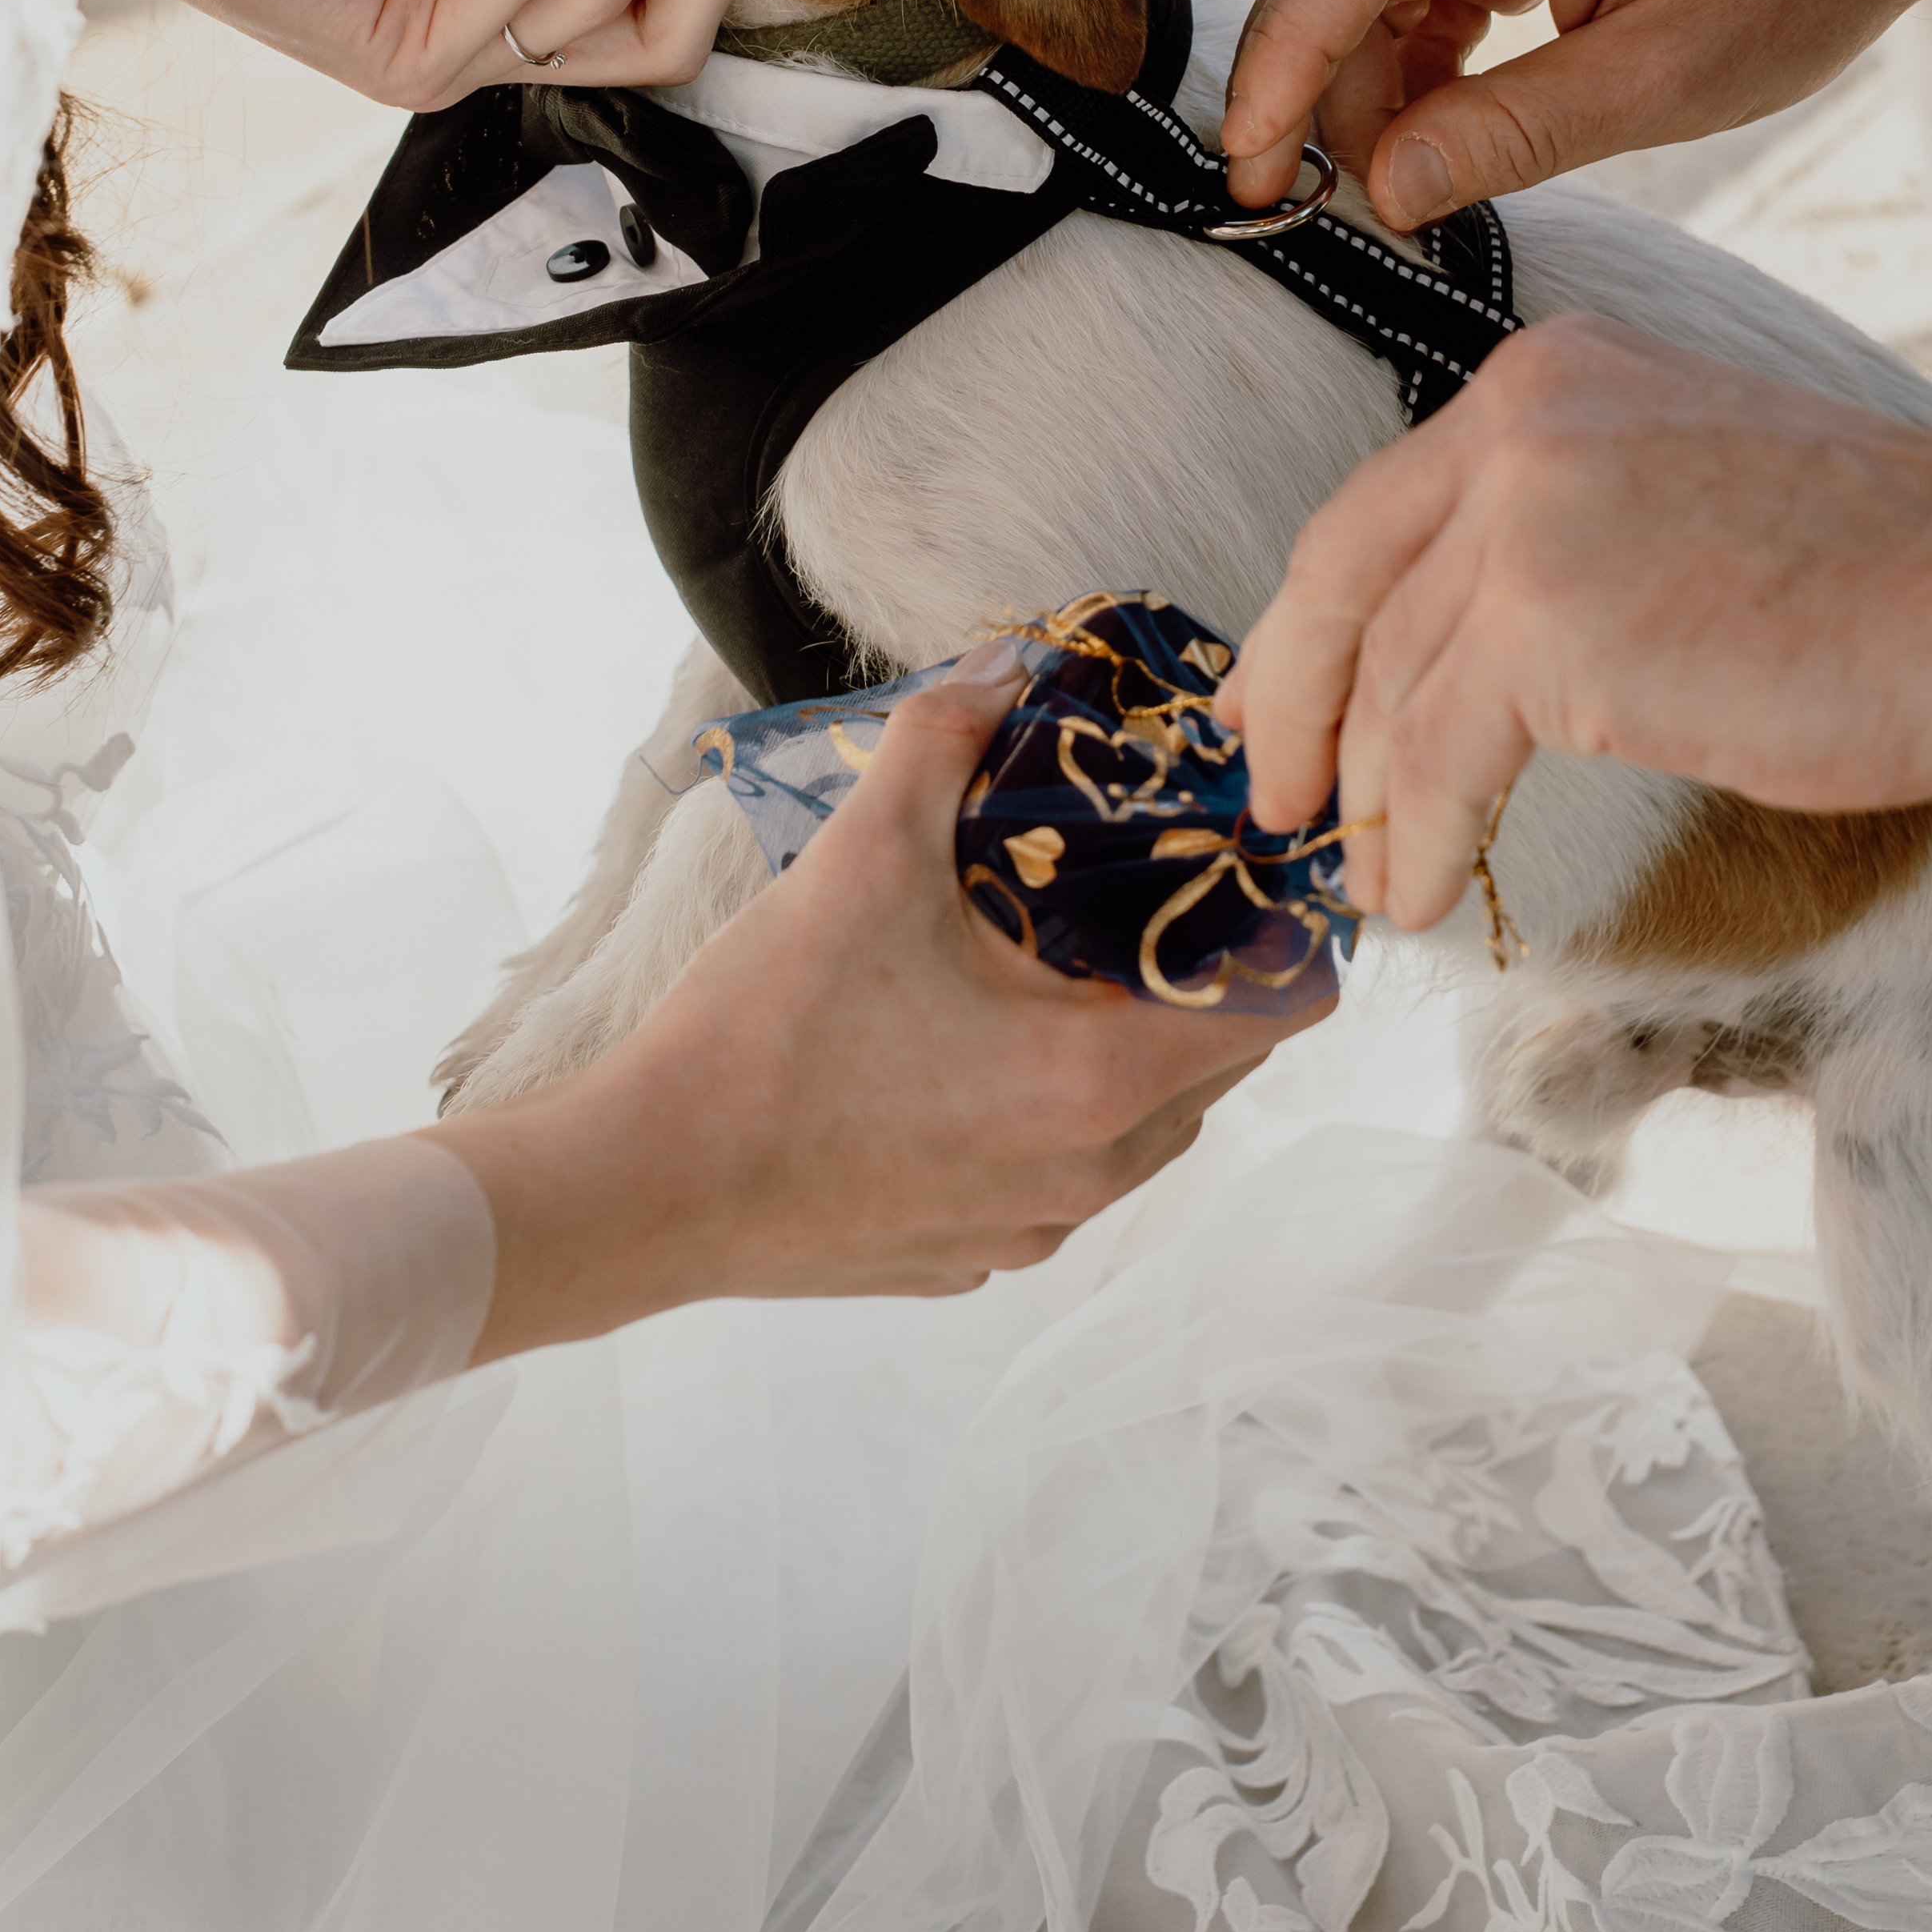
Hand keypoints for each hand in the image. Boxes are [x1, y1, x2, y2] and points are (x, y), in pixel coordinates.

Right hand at [438, 654, 1332, 1353]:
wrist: (648, 1186)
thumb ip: (943, 742)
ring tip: (1056, 969)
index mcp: (1100, 1076)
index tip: (1247, 875)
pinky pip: (1056, 1179)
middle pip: (1216, 1072)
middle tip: (1145, 899)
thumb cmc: (766, 1031)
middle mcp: (1091, 1174)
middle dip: (1199, 984)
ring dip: (1125, 1053)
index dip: (1284, 934)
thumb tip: (998, 669)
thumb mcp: (863, 856)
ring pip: (1139, 1134)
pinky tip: (970, 1054)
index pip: (1280, 1010)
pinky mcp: (967, 1262)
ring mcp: (1030, 1231)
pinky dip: (1047, 1116)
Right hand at [1217, 0, 1931, 230]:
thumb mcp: (1671, 81)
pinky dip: (1408, 42)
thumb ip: (1515, 133)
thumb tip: (1387, 190)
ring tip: (1398, 175)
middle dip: (1304, 82)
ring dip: (1359, 70)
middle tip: (1309, 199)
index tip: (1258, 169)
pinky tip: (1443, 115)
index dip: (1281, 66)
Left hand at [1223, 316, 1931, 936]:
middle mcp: (1516, 419)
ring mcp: (1525, 514)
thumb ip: (1564, 535)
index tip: (1279, 700)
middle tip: (1274, 798)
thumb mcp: (1680, 494)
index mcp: (1548, 377)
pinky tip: (1422, 893)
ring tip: (1373, 882)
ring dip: (1374, 801)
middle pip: (1345, 575)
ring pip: (1393, 681)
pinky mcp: (1549, 624)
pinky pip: (1440, 753)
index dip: (1313, 619)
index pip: (1383, 505)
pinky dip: (1421, 836)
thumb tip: (1468, 654)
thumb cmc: (1882, 572)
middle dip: (1294, 700)